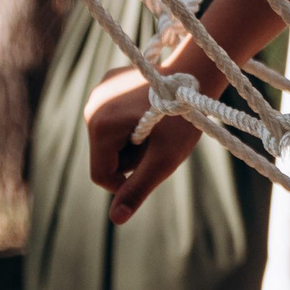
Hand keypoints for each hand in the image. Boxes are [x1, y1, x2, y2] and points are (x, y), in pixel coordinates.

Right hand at [85, 63, 205, 224]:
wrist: (197, 69)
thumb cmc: (183, 116)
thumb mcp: (163, 158)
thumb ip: (137, 188)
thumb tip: (115, 220)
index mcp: (98, 125)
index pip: (102, 174)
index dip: (128, 180)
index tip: (154, 165)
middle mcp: (92, 105)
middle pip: (106, 155)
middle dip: (133, 156)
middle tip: (162, 139)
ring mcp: (99, 90)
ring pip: (111, 137)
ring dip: (134, 139)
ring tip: (160, 123)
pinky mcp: (110, 80)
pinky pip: (116, 116)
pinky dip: (133, 121)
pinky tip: (154, 108)